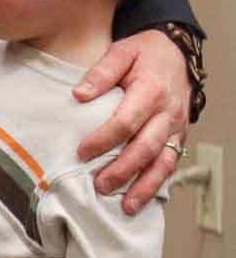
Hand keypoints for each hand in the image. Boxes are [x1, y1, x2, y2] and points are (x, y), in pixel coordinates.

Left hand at [73, 29, 188, 210]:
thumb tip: (78, 95)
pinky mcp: (179, 136)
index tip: (81, 152)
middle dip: (123, 170)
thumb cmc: (145, 53)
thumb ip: (100, 72)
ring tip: (125, 205)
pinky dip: (158, 182)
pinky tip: (142, 197)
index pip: (127, 121)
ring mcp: (176, 127)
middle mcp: (168, 113)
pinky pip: (171, 162)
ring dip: (145, 185)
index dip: (104, 139)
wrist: (177, 52)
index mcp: (151, 91)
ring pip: (163, 161)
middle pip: (146, 147)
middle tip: (100, 185)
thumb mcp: (121, 52)